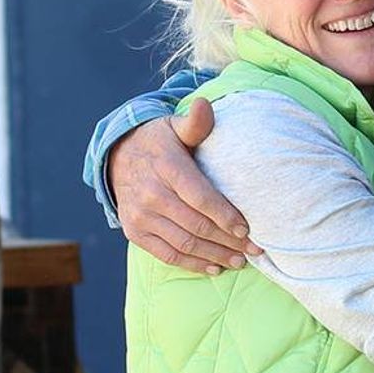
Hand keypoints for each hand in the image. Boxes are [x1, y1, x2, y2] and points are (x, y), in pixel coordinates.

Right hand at [108, 98, 254, 274]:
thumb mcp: (174, 126)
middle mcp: (150, 194)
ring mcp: (140, 215)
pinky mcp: (135, 232)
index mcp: (166, 167)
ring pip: (185, 243)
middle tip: (255, 250)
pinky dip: (193, 264)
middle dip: (229, 241)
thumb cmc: (159, 143)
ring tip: (240, 260)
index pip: (200, 197)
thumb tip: (204, 105)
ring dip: (216, 255)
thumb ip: (196, 122)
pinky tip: (215, 266)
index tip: (248, 229)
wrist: (118, 157)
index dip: (226, 216)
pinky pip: (167, 254)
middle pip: (197, 225)